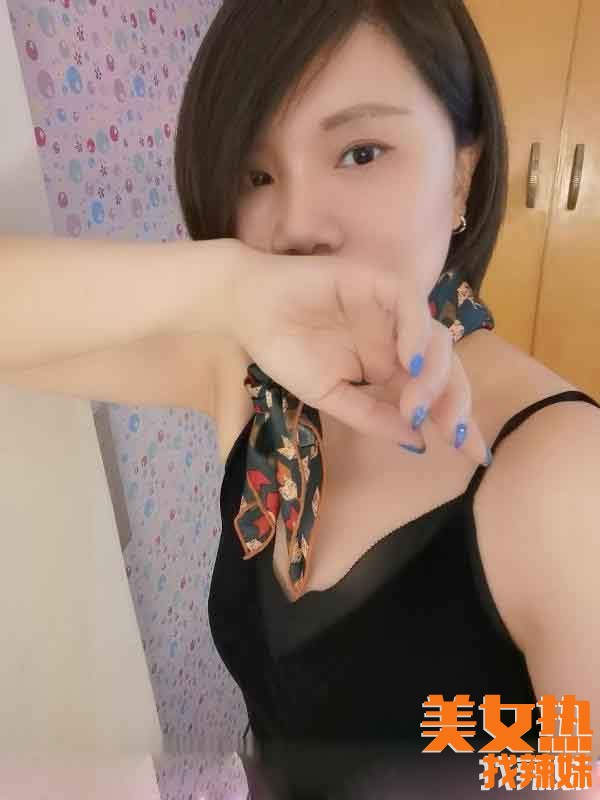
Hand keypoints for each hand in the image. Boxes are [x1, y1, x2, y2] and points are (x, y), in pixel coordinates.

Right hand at [230, 242, 488, 465]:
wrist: (248, 310)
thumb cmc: (286, 351)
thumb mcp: (330, 396)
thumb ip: (371, 416)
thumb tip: (417, 443)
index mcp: (391, 368)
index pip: (435, 395)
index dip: (457, 422)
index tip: (477, 456)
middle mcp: (399, 340)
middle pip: (447, 369)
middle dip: (456, 403)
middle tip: (453, 436)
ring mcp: (392, 311)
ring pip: (436, 339)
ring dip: (435, 375)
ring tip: (418, 406)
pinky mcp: (379, 283)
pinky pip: (412, 306)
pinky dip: (416, 332)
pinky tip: (410, 362)